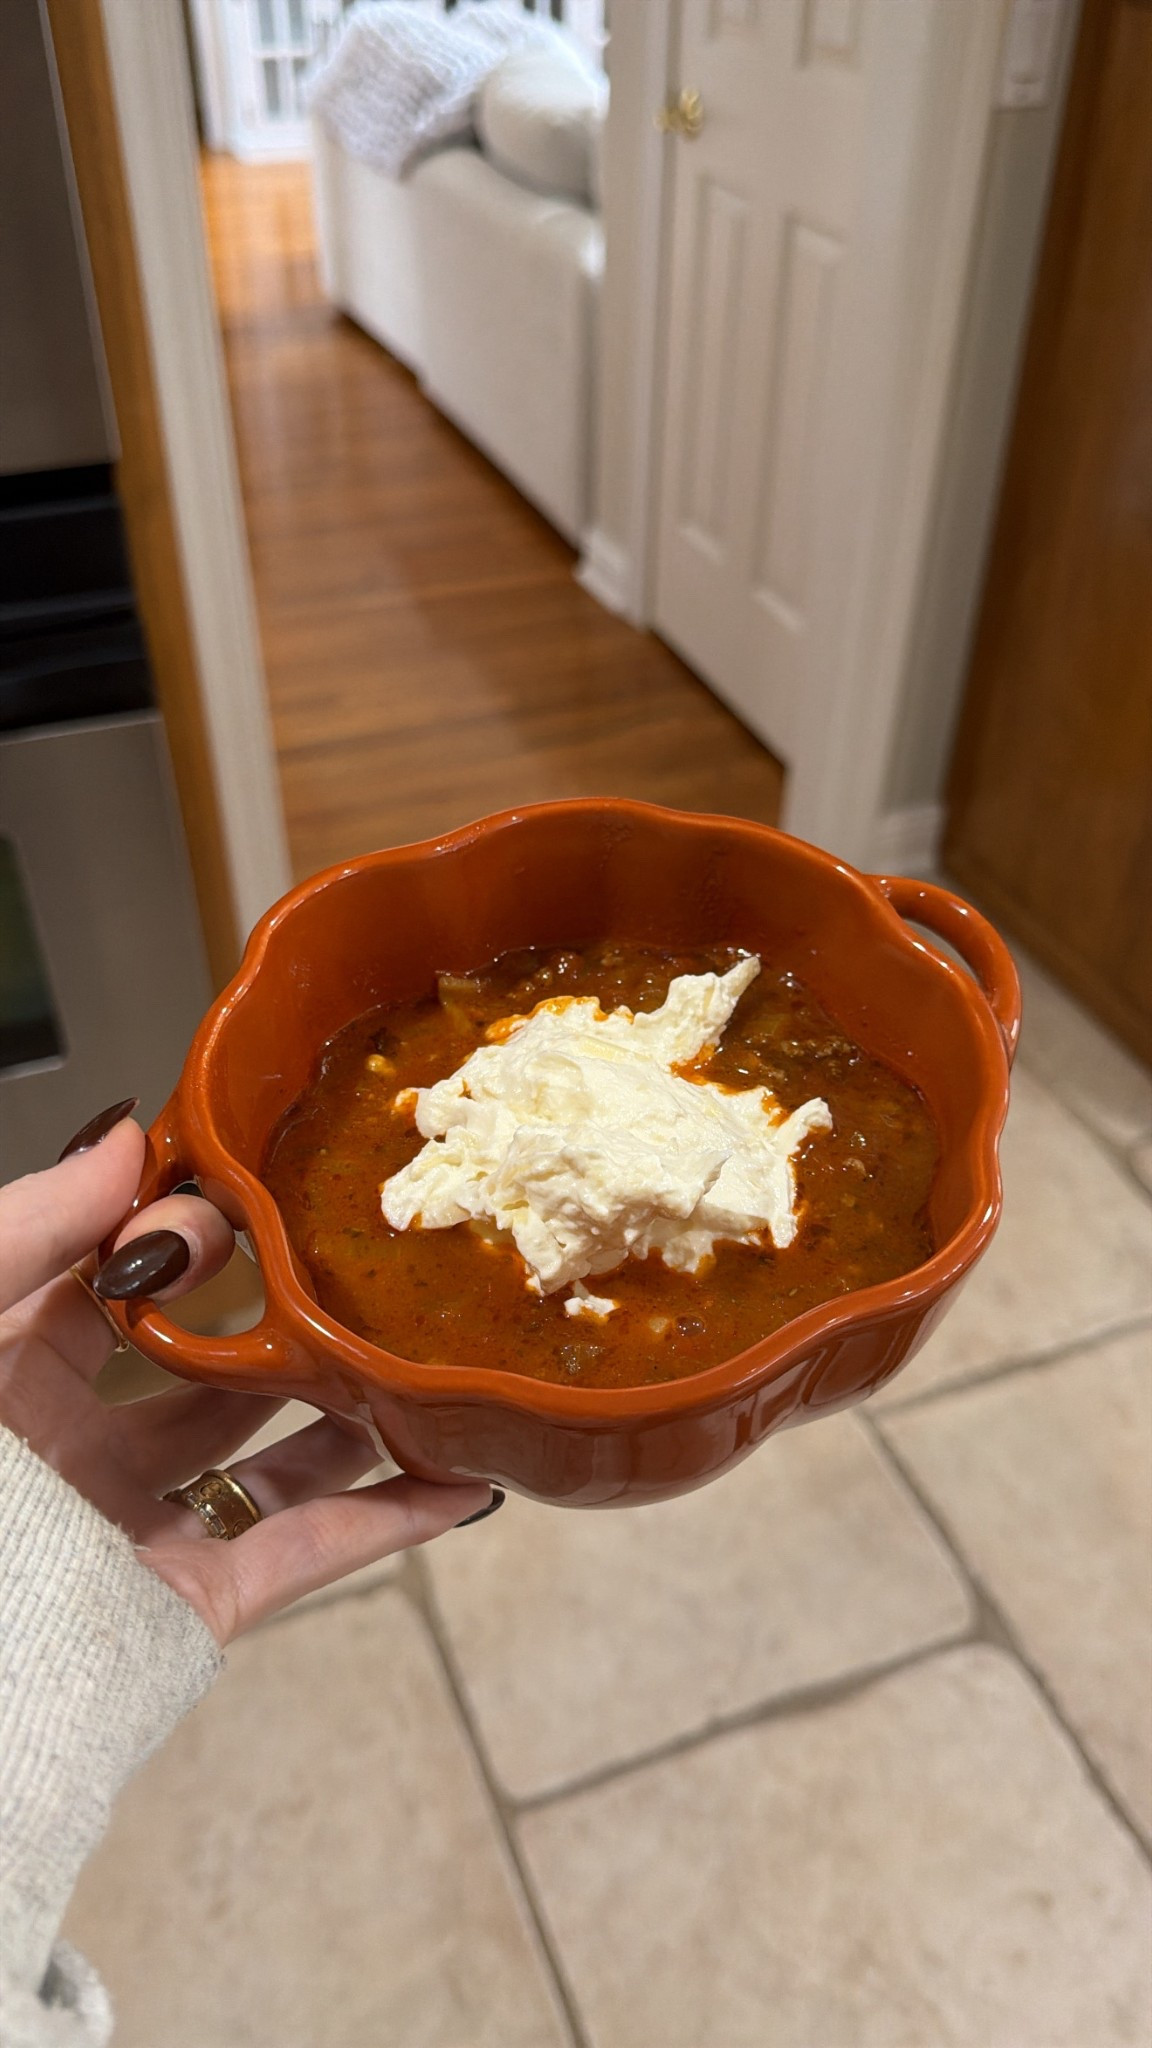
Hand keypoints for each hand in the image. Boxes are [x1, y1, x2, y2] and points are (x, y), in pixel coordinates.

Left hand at [0, 1106, 493, 1644]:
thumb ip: (30, 1226)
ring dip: (349, 1411)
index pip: (110, 1286)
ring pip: (268, 1459)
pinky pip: (302, 1556)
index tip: (236, 1200)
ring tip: (421, 1352)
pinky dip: (385, 1520)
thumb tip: (126, 1135)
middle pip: (205, 1371)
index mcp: (6, 1383)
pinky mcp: (188, 1609)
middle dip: (282, 1316)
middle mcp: (74, 1456)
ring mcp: (136, 1535)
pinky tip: (457, 1477)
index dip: (176, 1235)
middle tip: (353, 1261)